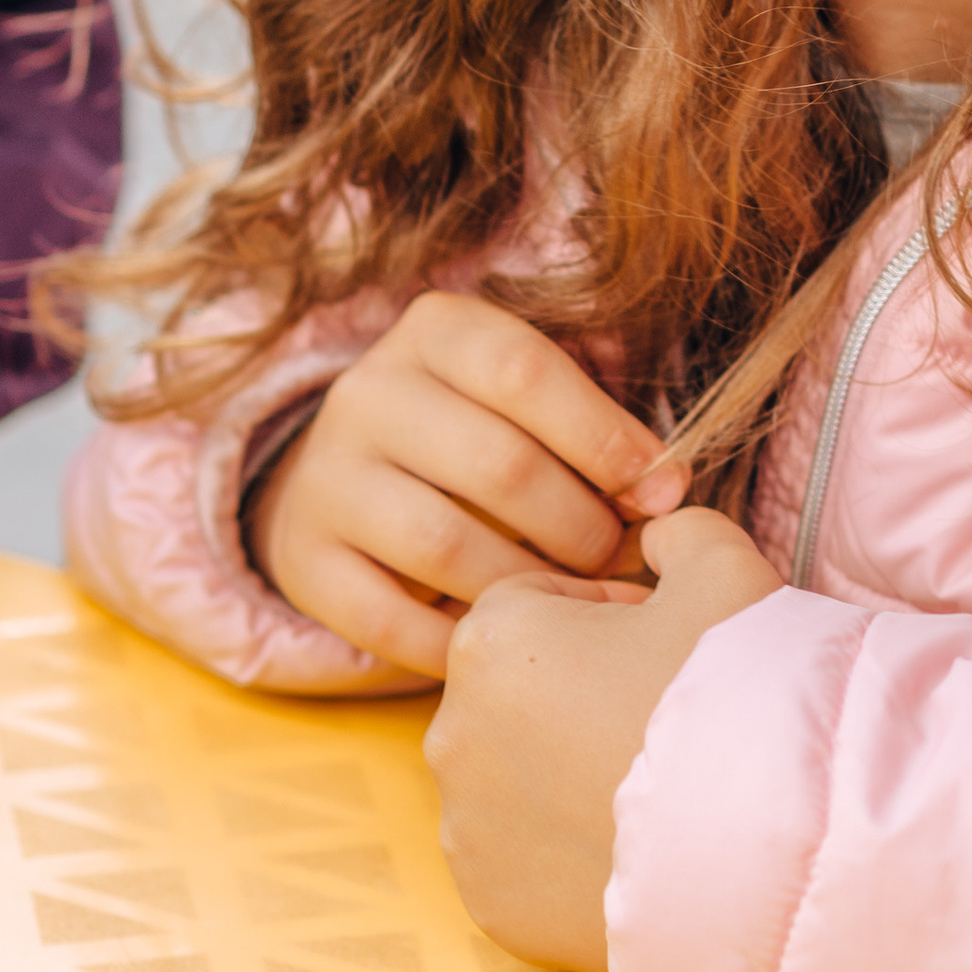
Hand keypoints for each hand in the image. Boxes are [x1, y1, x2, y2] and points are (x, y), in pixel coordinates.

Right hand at [252, 289, 689, 679]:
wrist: (349, 476)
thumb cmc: (479, 430)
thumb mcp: (527, 394)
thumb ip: (599, 425)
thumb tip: (668, 487)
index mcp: (434, 331)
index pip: (525, 372)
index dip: (605, 437)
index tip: (660, 490)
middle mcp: (367, 393)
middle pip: (496, 464)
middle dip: (580, 523)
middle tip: (619, 556)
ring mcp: (325, 479)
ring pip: (444, 545)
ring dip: (528, 583)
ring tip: (574, 598)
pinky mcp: (302, 562)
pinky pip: (389, 620)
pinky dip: (460, 640)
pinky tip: (506, 636)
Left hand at [425, 512, 780, 971]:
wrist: (768, 847)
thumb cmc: (738, 692)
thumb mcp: (723, 569)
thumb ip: (678, 530)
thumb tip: (656, 535)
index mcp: (491, 639)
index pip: (538, 600)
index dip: (610, 612)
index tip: (666, 643)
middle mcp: (452, 735)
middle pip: (518, 691)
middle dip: (579, 693)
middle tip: (665, 715)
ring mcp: (466, 831)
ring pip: (515, 777)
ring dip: (566, 772)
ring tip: (656, 788)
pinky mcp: (490, 906)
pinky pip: (522, 857)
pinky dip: (565, 849)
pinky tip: (632, 847)